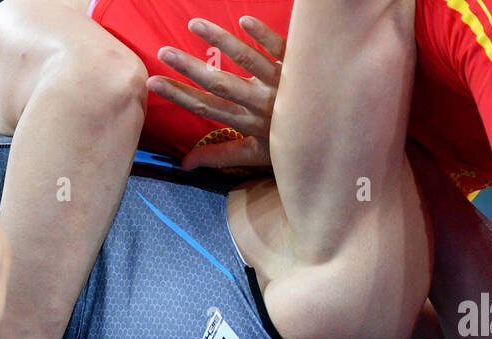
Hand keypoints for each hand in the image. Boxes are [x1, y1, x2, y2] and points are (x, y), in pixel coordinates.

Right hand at [147, 15, 286, 170]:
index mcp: (248, 124)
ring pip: (247, 63)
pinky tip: (244, 21)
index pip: (207, 109)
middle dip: (189, 70)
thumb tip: (184, 165)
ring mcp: (282, 85)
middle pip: (220, 86)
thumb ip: (218, 156)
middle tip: (164, 53)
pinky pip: (282, 49)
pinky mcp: (301, 67)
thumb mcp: (253, 156)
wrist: (339, 142)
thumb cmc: (292, 147)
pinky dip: (263, 36)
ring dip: (220, 42)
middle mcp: (262, 105)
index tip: (152, 83)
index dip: (179, 96)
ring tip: (194, 24)